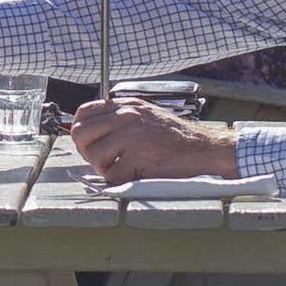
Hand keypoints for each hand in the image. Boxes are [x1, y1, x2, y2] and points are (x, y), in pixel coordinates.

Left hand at [69, 100, 238, 184]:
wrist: (204, 148)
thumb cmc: (176, 136)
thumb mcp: (146, 115)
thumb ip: (120, 118)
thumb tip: (91, 131)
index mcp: (126, 106)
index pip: (84, 112)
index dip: (80, 130)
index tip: (88, 142)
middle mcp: (127, 116)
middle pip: (81, 133)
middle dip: (86, 150)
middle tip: (101, 159)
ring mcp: (132, 136)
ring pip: (94, 155)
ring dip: (103, 167)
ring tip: (120, 167)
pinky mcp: (139, 157)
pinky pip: (113, 174)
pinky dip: (121, 179)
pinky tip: (134, 174)